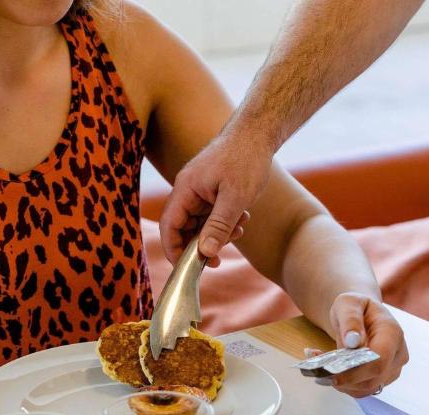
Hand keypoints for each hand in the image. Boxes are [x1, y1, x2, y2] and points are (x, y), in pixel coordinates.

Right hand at [159, 130, 272, 264]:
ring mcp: (199, 190)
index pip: (169, 225)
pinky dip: (224, 222)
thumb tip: (204, 253)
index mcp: (185, 189)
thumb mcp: (235, 197)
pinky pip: (210, 214)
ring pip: (199, 223)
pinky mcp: (211, 190)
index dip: (173, 249)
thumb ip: (218, 227)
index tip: (186, 268)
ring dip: (217, 233)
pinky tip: (242, 219)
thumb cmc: (246, 159)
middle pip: (183, 227)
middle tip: (218, 259)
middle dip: (201, 245)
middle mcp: (188, 190)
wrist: (258, 132)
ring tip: (239, 230)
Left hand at [326, 292, 407, 396]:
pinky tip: (331, 371)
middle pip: (374, 378)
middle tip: (320, 371)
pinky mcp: (382, 379)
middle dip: (345, 379)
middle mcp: (398, 353)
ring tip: (322, 367)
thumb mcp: (348, 303)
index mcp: (393, 332)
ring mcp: (392, 368)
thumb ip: (350, 319)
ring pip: (367, 388)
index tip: (333, 374)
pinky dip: (344, 385)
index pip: (380, 360)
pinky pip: (362, 390)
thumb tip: (353, 340)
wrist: (361, 316)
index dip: (357, 372)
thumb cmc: (355, 308)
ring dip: (342, 383)